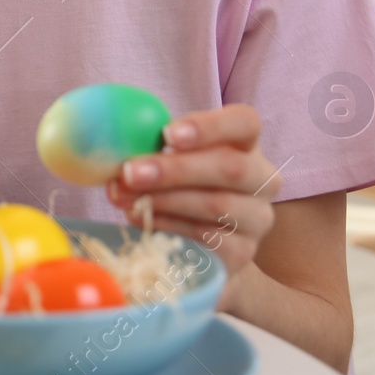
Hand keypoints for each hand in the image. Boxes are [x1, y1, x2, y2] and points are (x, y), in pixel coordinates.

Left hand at [107, 104, 279, 276]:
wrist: (197, 244)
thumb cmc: (178, 186)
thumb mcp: (168, 159)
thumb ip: (151, 146)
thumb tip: (113, 140)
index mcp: (245, 143)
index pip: (244, 122)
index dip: (208, 126)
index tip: (168, 134)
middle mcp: (262, 179)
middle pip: (230, 167)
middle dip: (175, 169)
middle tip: (130, 172)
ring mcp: (257, 217)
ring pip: (217, 204)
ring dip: (163, 199)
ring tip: (123, 197)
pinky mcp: (243, 252)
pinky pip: (206, 237)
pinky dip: (167, 225)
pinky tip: (141, 218)